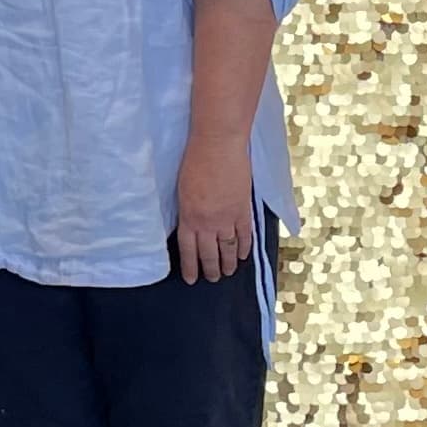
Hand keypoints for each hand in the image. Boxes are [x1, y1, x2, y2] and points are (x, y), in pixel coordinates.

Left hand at [176, 136, 252, 284]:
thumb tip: (191, 223)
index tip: (191, 279)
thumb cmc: (195, 161)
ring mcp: (227, 218)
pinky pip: (245, 235)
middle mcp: (207, 223)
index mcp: (188, 217)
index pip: (188, 249)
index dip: (190, 266)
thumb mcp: (182, 189)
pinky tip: (242, 256)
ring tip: (228, 273)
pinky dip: (244, 248)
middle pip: (209, 253)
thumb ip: (188, 210)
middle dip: (210, 269)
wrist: (217, 146)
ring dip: (227, 263)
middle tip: (212, 279)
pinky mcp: (243, 210)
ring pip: (228, 249)